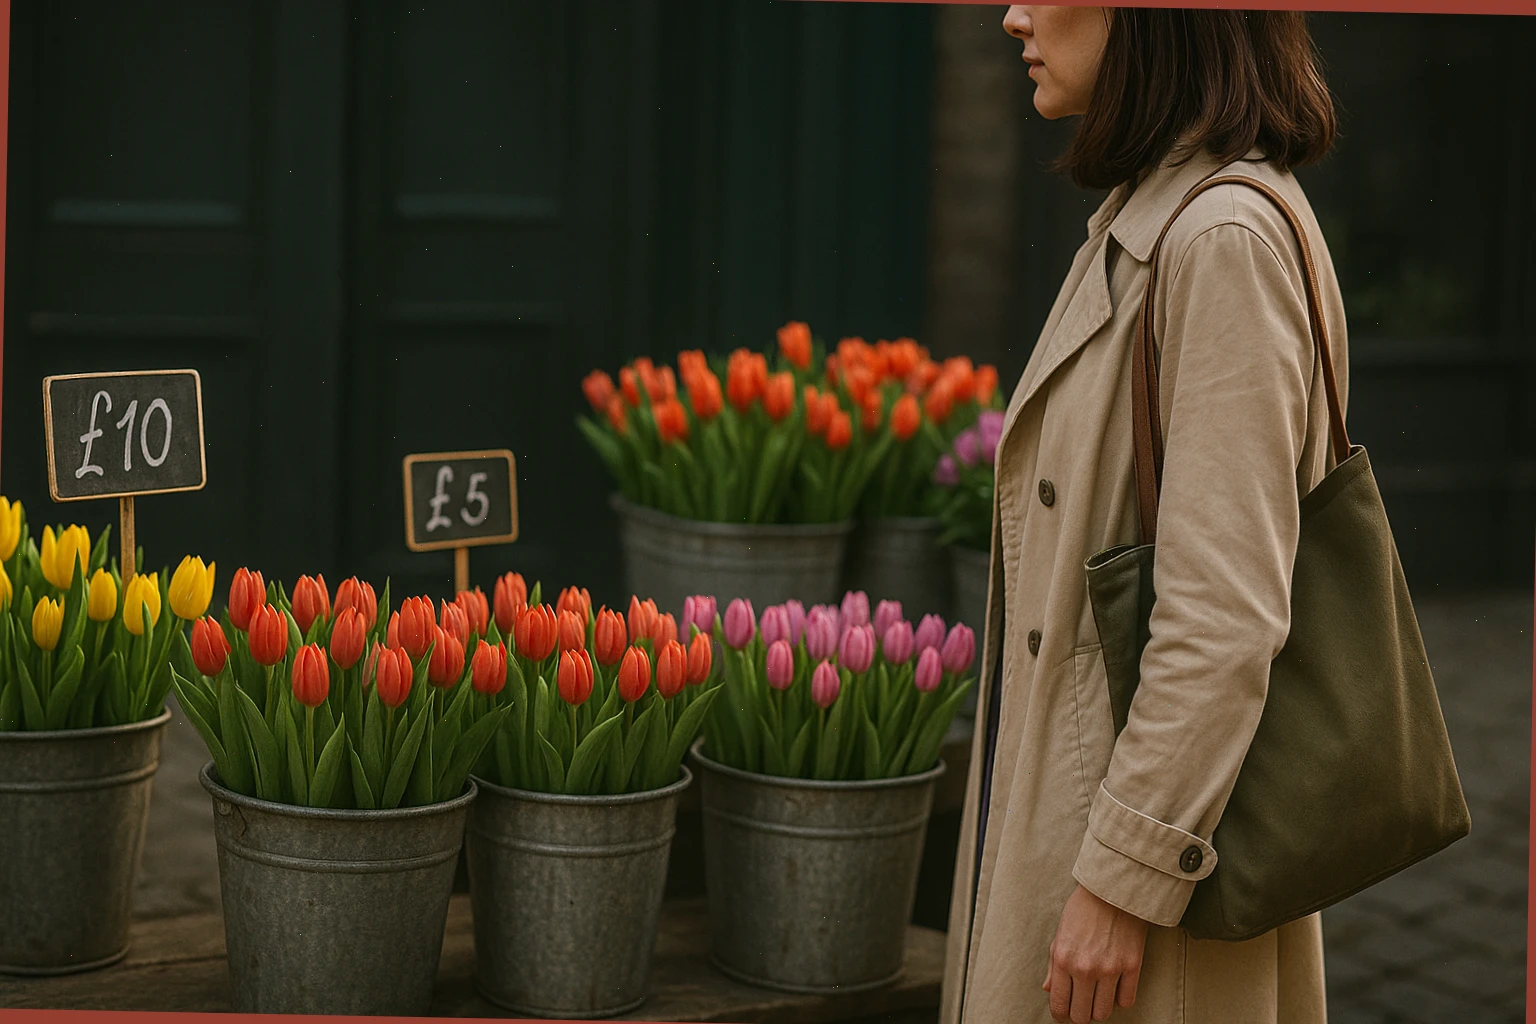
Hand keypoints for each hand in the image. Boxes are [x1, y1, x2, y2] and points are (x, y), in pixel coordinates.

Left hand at [1043, 884, 1147, 1022]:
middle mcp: (1085, 968)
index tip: (1064, 1013)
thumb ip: (1053, 965)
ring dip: (1099, 1009)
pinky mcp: (1132, 966)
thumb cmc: (1084, 908)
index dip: (1060, 1014)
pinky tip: (1115, 989)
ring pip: (1103, 1013)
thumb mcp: (1060, 933)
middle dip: (1079, 1014)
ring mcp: (1110, 969)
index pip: (1059, 1004)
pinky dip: (1120, 999)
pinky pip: (1126, 1000)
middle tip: (1081, 1006)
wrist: (1114, 889)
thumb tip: (1048, 989)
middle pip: (1081, 1015)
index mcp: (1063, 959)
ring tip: (1097, 998)